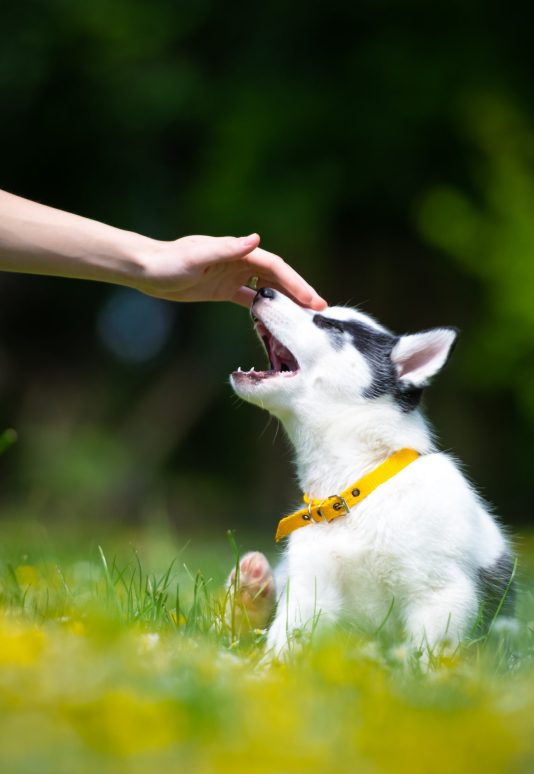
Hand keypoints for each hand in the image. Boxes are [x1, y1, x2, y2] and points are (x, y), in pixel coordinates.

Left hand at [133, 233, 326, 309]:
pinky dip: (262, 308)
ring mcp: (231, 275)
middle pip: (277, 277)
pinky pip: (249, 299)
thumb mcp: (197, 256)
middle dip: (298, 293)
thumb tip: (255, 239)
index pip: (275, 267)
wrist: (145, 269)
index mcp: (238, 251)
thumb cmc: (168, 261)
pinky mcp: (222, 289)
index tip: (312, 300)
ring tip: (302, 318)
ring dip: (285, 301)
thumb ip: (226, 249)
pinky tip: (272, 322)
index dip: (296, 282)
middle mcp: (238, 261)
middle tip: (320, 312)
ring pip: (266, 288)